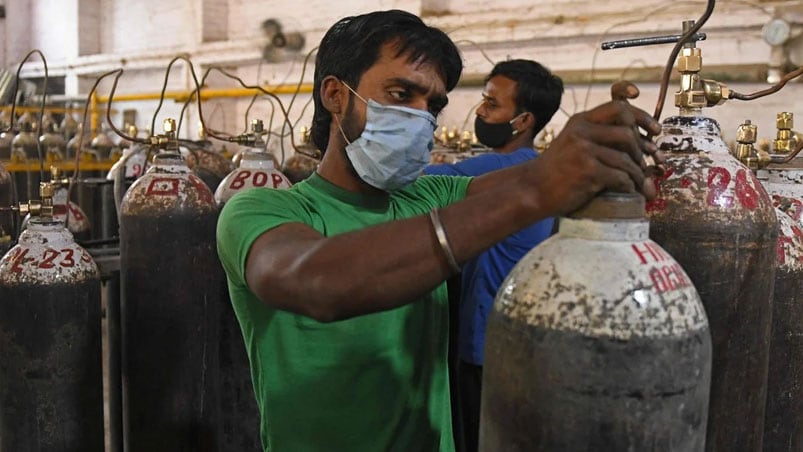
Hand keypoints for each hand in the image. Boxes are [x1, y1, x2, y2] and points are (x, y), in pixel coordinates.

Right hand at [530, 81, 661, 215]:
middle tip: (646, 164)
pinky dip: (628, 185)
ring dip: (637, 173)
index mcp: (580, 121)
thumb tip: (638, 141)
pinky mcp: (587, 171)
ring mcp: (583, 150)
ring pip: (626, 158)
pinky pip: (620, 176)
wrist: (532, 190)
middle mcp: (581, 131)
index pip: (619, 107)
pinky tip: (628, 190)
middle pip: (627, 131)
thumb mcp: (571, 144)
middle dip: (641, 150)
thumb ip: (596, 137)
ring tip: (639, 183)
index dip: (642, 115)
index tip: (655, 130)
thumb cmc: (556, 172)